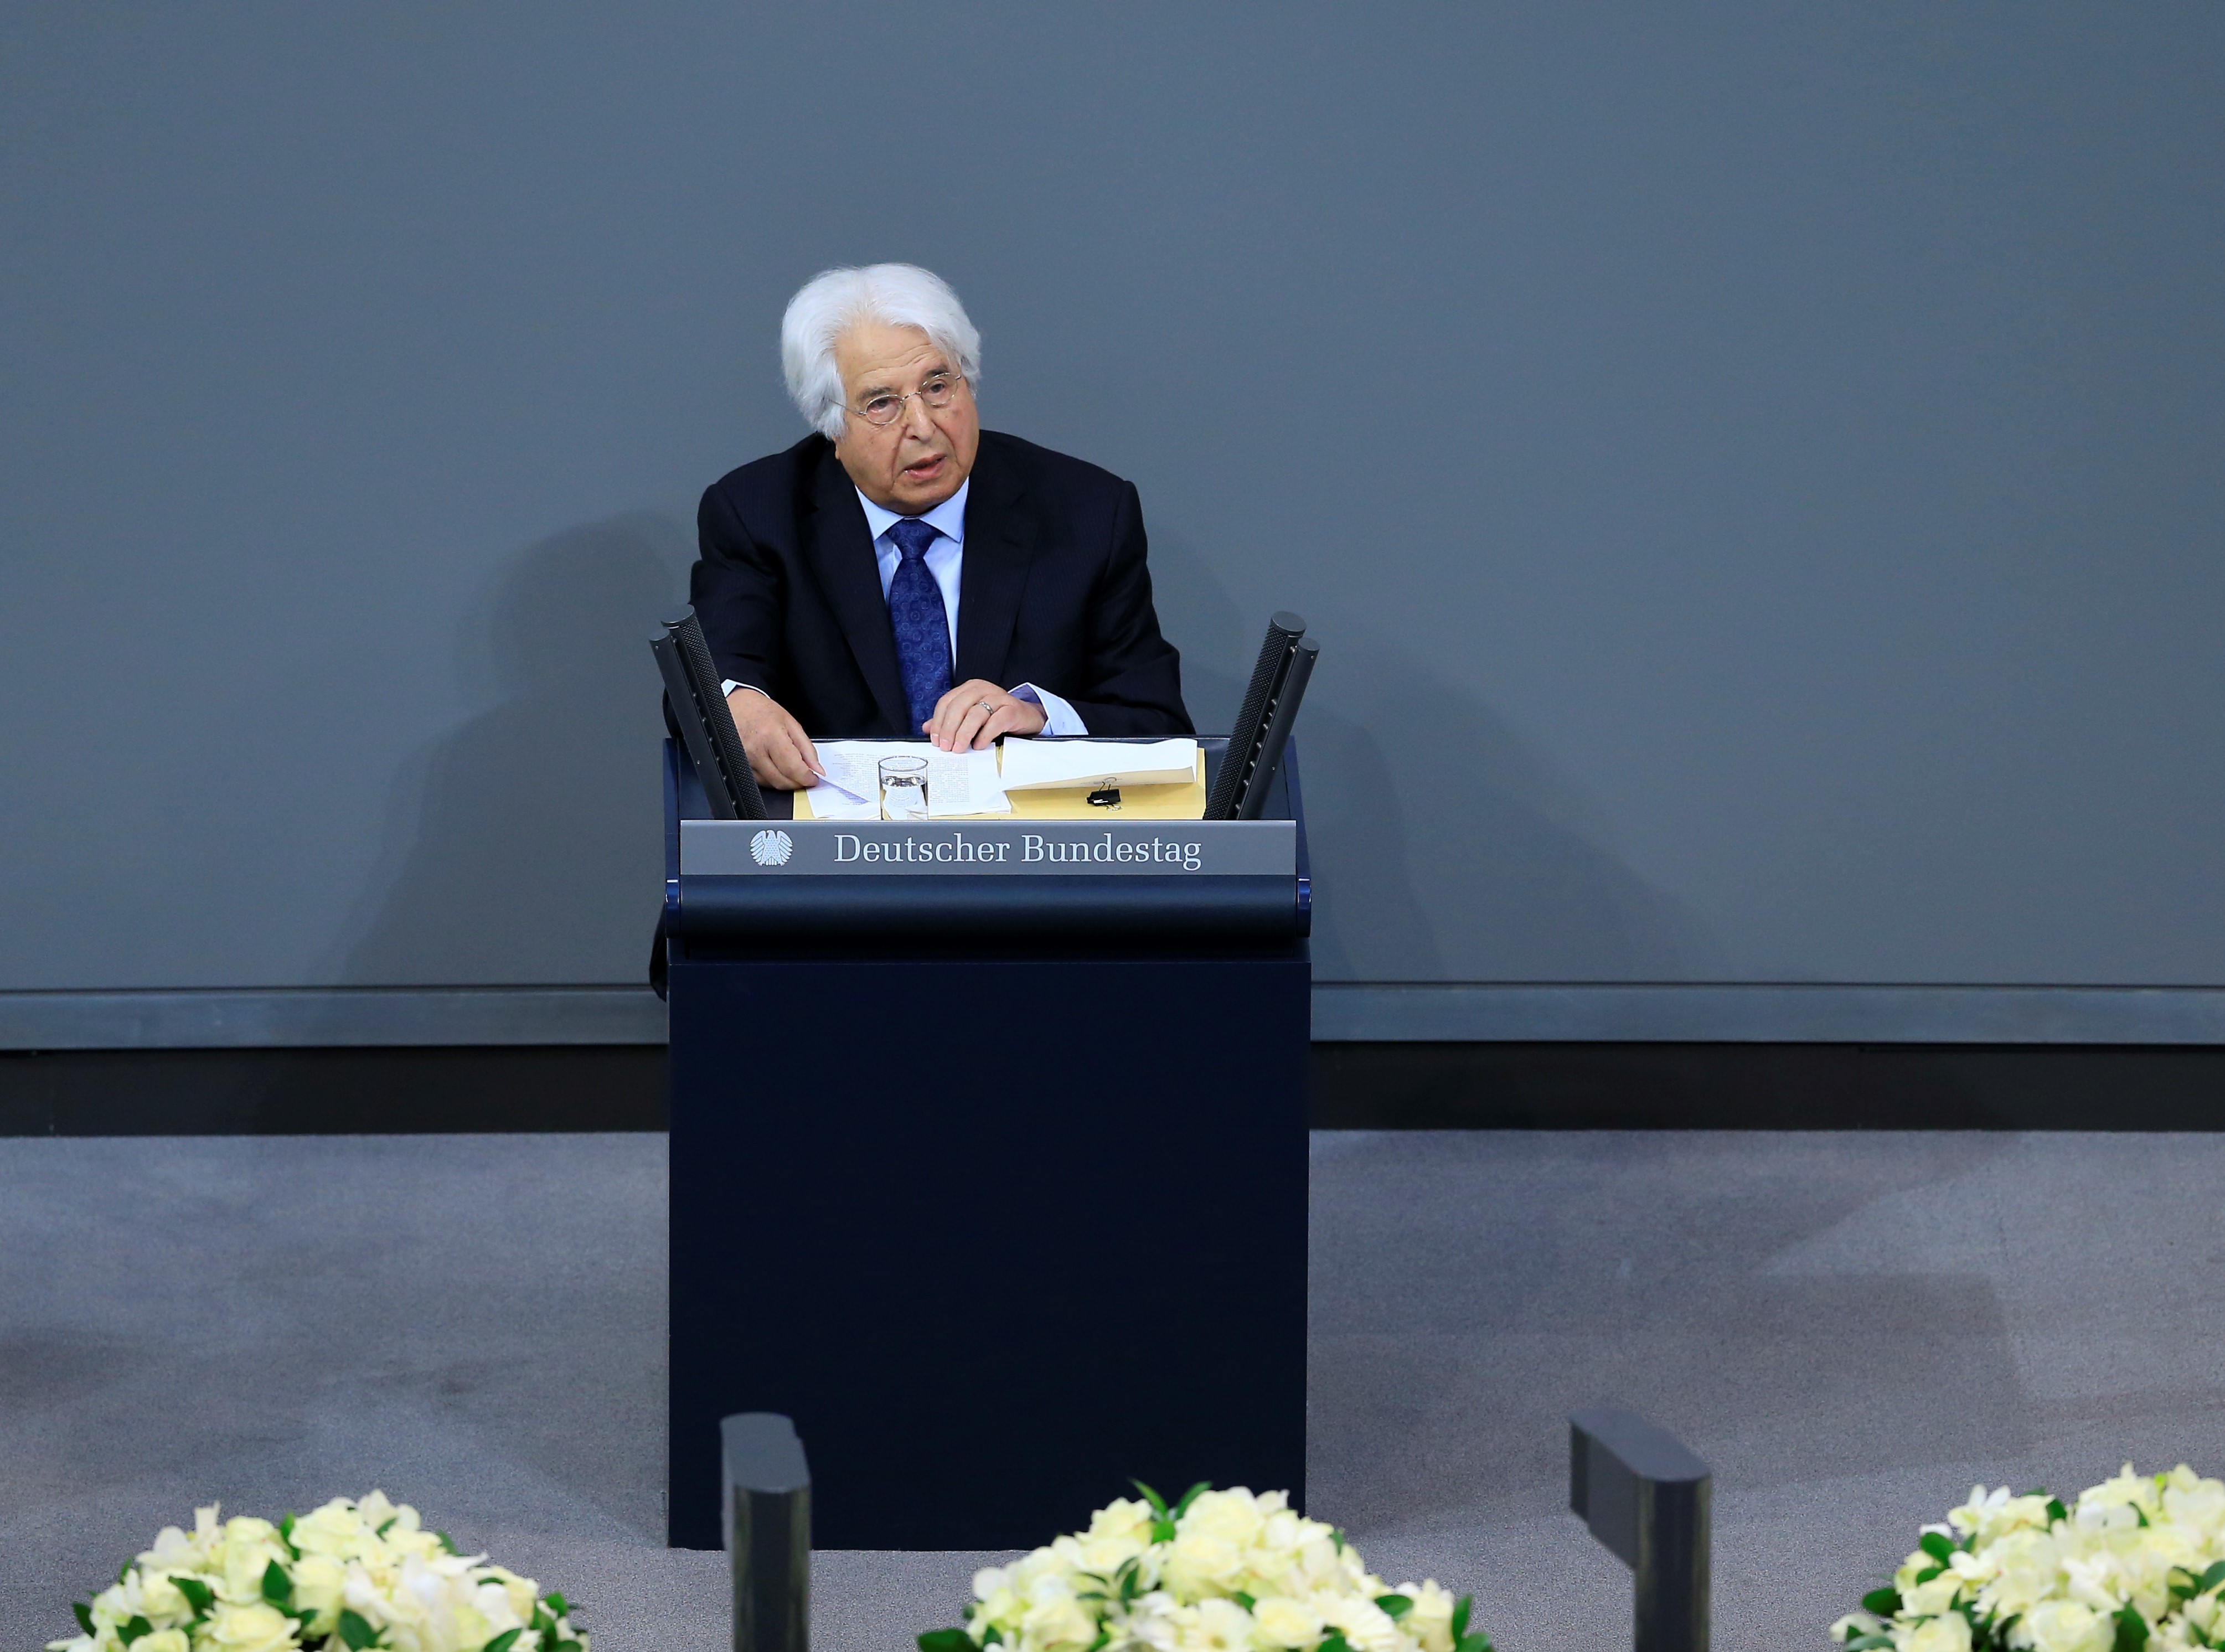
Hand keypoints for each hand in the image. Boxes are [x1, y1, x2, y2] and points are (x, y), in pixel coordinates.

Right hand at [725, 686, 821, 789]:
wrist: (737, 705)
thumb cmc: (762, 711)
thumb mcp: (791, 723)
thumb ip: (807, 748)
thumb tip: (817, 769)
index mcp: (771, 736)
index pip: (792, 768)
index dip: (806, 778)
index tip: (813, 779)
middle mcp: (755, 750)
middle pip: (781, 780)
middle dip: (797, 782)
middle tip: (804, 775)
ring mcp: (745, 759)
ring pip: (770, 783)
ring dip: (784, 781)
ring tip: (789, 768)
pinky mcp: (739, 764)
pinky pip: (758, 781)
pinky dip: (770, 779)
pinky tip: (775, 767)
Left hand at [924, 680, 1046, 750]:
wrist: (1026, 717)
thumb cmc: (997, 717)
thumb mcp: (971, 716)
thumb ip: (950, 720)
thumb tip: (927, 728)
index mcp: (970, 688)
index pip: (947, 702)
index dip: (938, 721)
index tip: (935, 739)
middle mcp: (983, 689)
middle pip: (958, 707)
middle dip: (949, 729)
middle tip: (946, 747)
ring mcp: (999, 697)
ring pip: (975, 714)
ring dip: (964, 734)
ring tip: (959, 748)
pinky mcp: (1012, 708)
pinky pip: (995, 721)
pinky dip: (985, 735)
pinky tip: (979, 745)